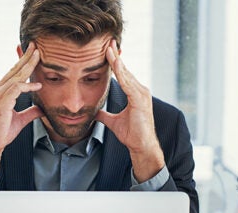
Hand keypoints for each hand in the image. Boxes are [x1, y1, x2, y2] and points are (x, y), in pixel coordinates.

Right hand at [0, 42, 43, 183]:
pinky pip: (16, 88)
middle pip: (14, 69)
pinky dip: (28, 86)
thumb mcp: (21, 119)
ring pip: (16, 75)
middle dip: (26, 57)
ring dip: (28, 65)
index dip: (23, 62)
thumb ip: (31, 111)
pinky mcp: (1, 102)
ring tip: (39, 56)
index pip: (13, 73)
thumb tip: (42, 109)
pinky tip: (38, 86)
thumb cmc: (2, 132)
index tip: (33, 54)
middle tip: (36, 46)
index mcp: (0, 91)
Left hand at [96, 40, 164, 181]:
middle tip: (107, 42)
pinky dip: (121, 73)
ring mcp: (142, 94)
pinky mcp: (140, 100)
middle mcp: (140, 91)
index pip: (123, 74)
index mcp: (135, 94)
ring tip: (108, 48)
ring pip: (126, 74)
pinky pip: (128, 84)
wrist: (141, 145)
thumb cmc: (132, 134)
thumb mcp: (113, 122)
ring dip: (117, 61)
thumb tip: (94, 113)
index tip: (107, 51)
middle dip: (116, 56)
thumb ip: (105, 115)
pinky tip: (115, 64)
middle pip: (125, 70)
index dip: (115, 63)